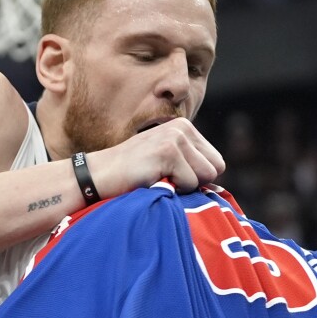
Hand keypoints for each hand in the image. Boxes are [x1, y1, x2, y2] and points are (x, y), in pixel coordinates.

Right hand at [85, 118, 225, 197]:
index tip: (171, 176)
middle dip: (194, 182)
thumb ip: (191, 166)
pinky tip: (150, 179)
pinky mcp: (167, 152)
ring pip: (204, 176)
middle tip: (165, 178)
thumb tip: (219, 184)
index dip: (197, 178)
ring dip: (182, 186)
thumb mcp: (165, 163)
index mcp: (184, 128)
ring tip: (157, 178)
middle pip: (215, 169)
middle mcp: (182, 128)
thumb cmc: (132, 176)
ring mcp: (174, 138)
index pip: (216, 162)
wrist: (97, 176)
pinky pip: (189, 183)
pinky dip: (172, 190)